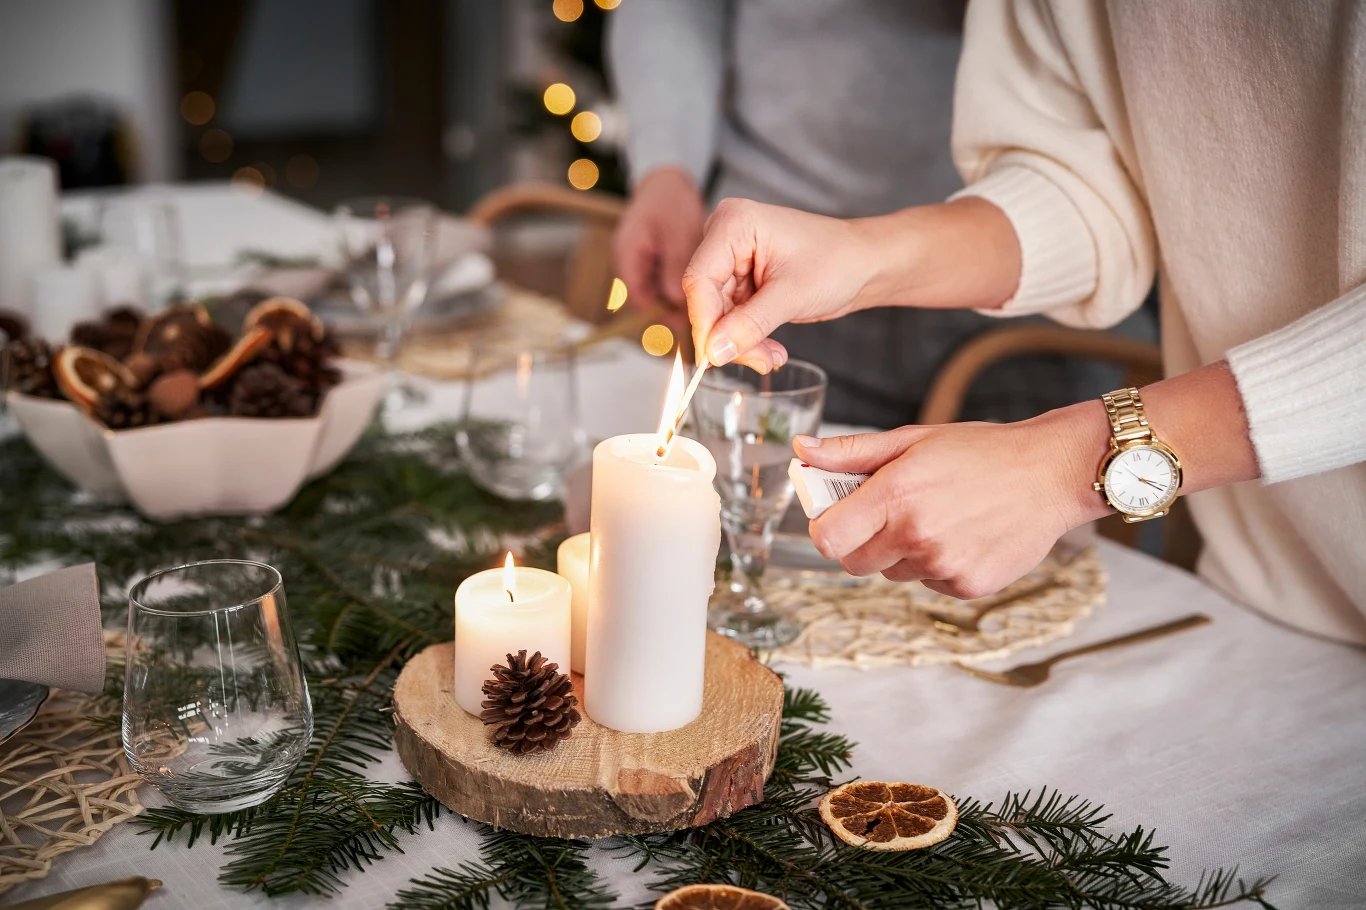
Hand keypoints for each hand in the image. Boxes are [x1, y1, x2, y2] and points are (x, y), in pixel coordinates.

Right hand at [613, 167, 705, 310]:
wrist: (668, 179)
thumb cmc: (671, 200)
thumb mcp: (677, 233)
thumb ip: (675, 266)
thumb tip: (676, 301)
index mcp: (627, 254)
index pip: (637, 299)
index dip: (661, 312)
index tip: (687, 318)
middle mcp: (628, 262)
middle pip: (647, 299)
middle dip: (671, 307)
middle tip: (699, 312)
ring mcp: (639, 262)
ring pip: (656, 292)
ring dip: (676, 297)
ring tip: (702, 298)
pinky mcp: (651, 260)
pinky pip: (662, 281)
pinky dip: (677, 284)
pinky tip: (697, 283)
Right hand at [682, 198, 877, 370]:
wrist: (864, 264)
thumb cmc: (838, 261)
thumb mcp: (793, 295)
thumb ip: (749, 324)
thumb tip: (714, 351)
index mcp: (734, 223)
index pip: (700, 279)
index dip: (705, 322)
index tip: (715, 357)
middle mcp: (726, 237)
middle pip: (707, 299)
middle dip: (729, 337)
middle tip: (759, 362)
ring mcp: (732, 259)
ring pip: (718, 314)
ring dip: (741, 342)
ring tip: (773, 358)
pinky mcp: (741, 280)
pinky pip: (731, 317)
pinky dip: (748, 338)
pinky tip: (771, 350)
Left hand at [794, 408, 1107, 598]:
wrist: (1053, 472)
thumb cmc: (981, 450)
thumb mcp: (913, 440)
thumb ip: (851, 453)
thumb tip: (800, 449)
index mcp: (895, 495)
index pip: (828, 537)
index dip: (826, 528)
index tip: (837, 515)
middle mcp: (916, 535)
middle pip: (854, 562)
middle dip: (861, 541)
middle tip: (890, 513)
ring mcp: (943, 564)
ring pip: (893, 572)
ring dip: (902, 552)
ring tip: (937, 517)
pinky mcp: (968, 586)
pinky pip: (929, 582)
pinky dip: (936, 564)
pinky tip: (962, 534)